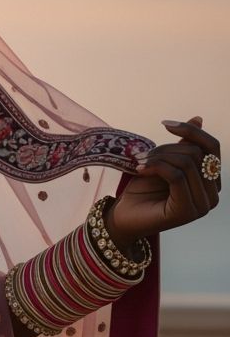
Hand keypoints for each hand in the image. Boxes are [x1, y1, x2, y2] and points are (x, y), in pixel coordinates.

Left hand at [108, 116, 220, 245]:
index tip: (166, 123)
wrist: (122, 218)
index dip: (191, 131)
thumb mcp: (163, 163)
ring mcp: (203, 205)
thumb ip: (183, 145)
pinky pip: (177, 176)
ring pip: (187, 163)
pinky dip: (156, 167)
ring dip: (158, 158)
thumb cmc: (142, 191)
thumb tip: (199, 118)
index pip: (212, 148)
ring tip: (138, 163)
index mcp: (211, 181)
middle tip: (141, 155)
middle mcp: (212, 194)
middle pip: (197, 153)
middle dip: (166, 149)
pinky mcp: (187, 211)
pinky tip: (139, 170)